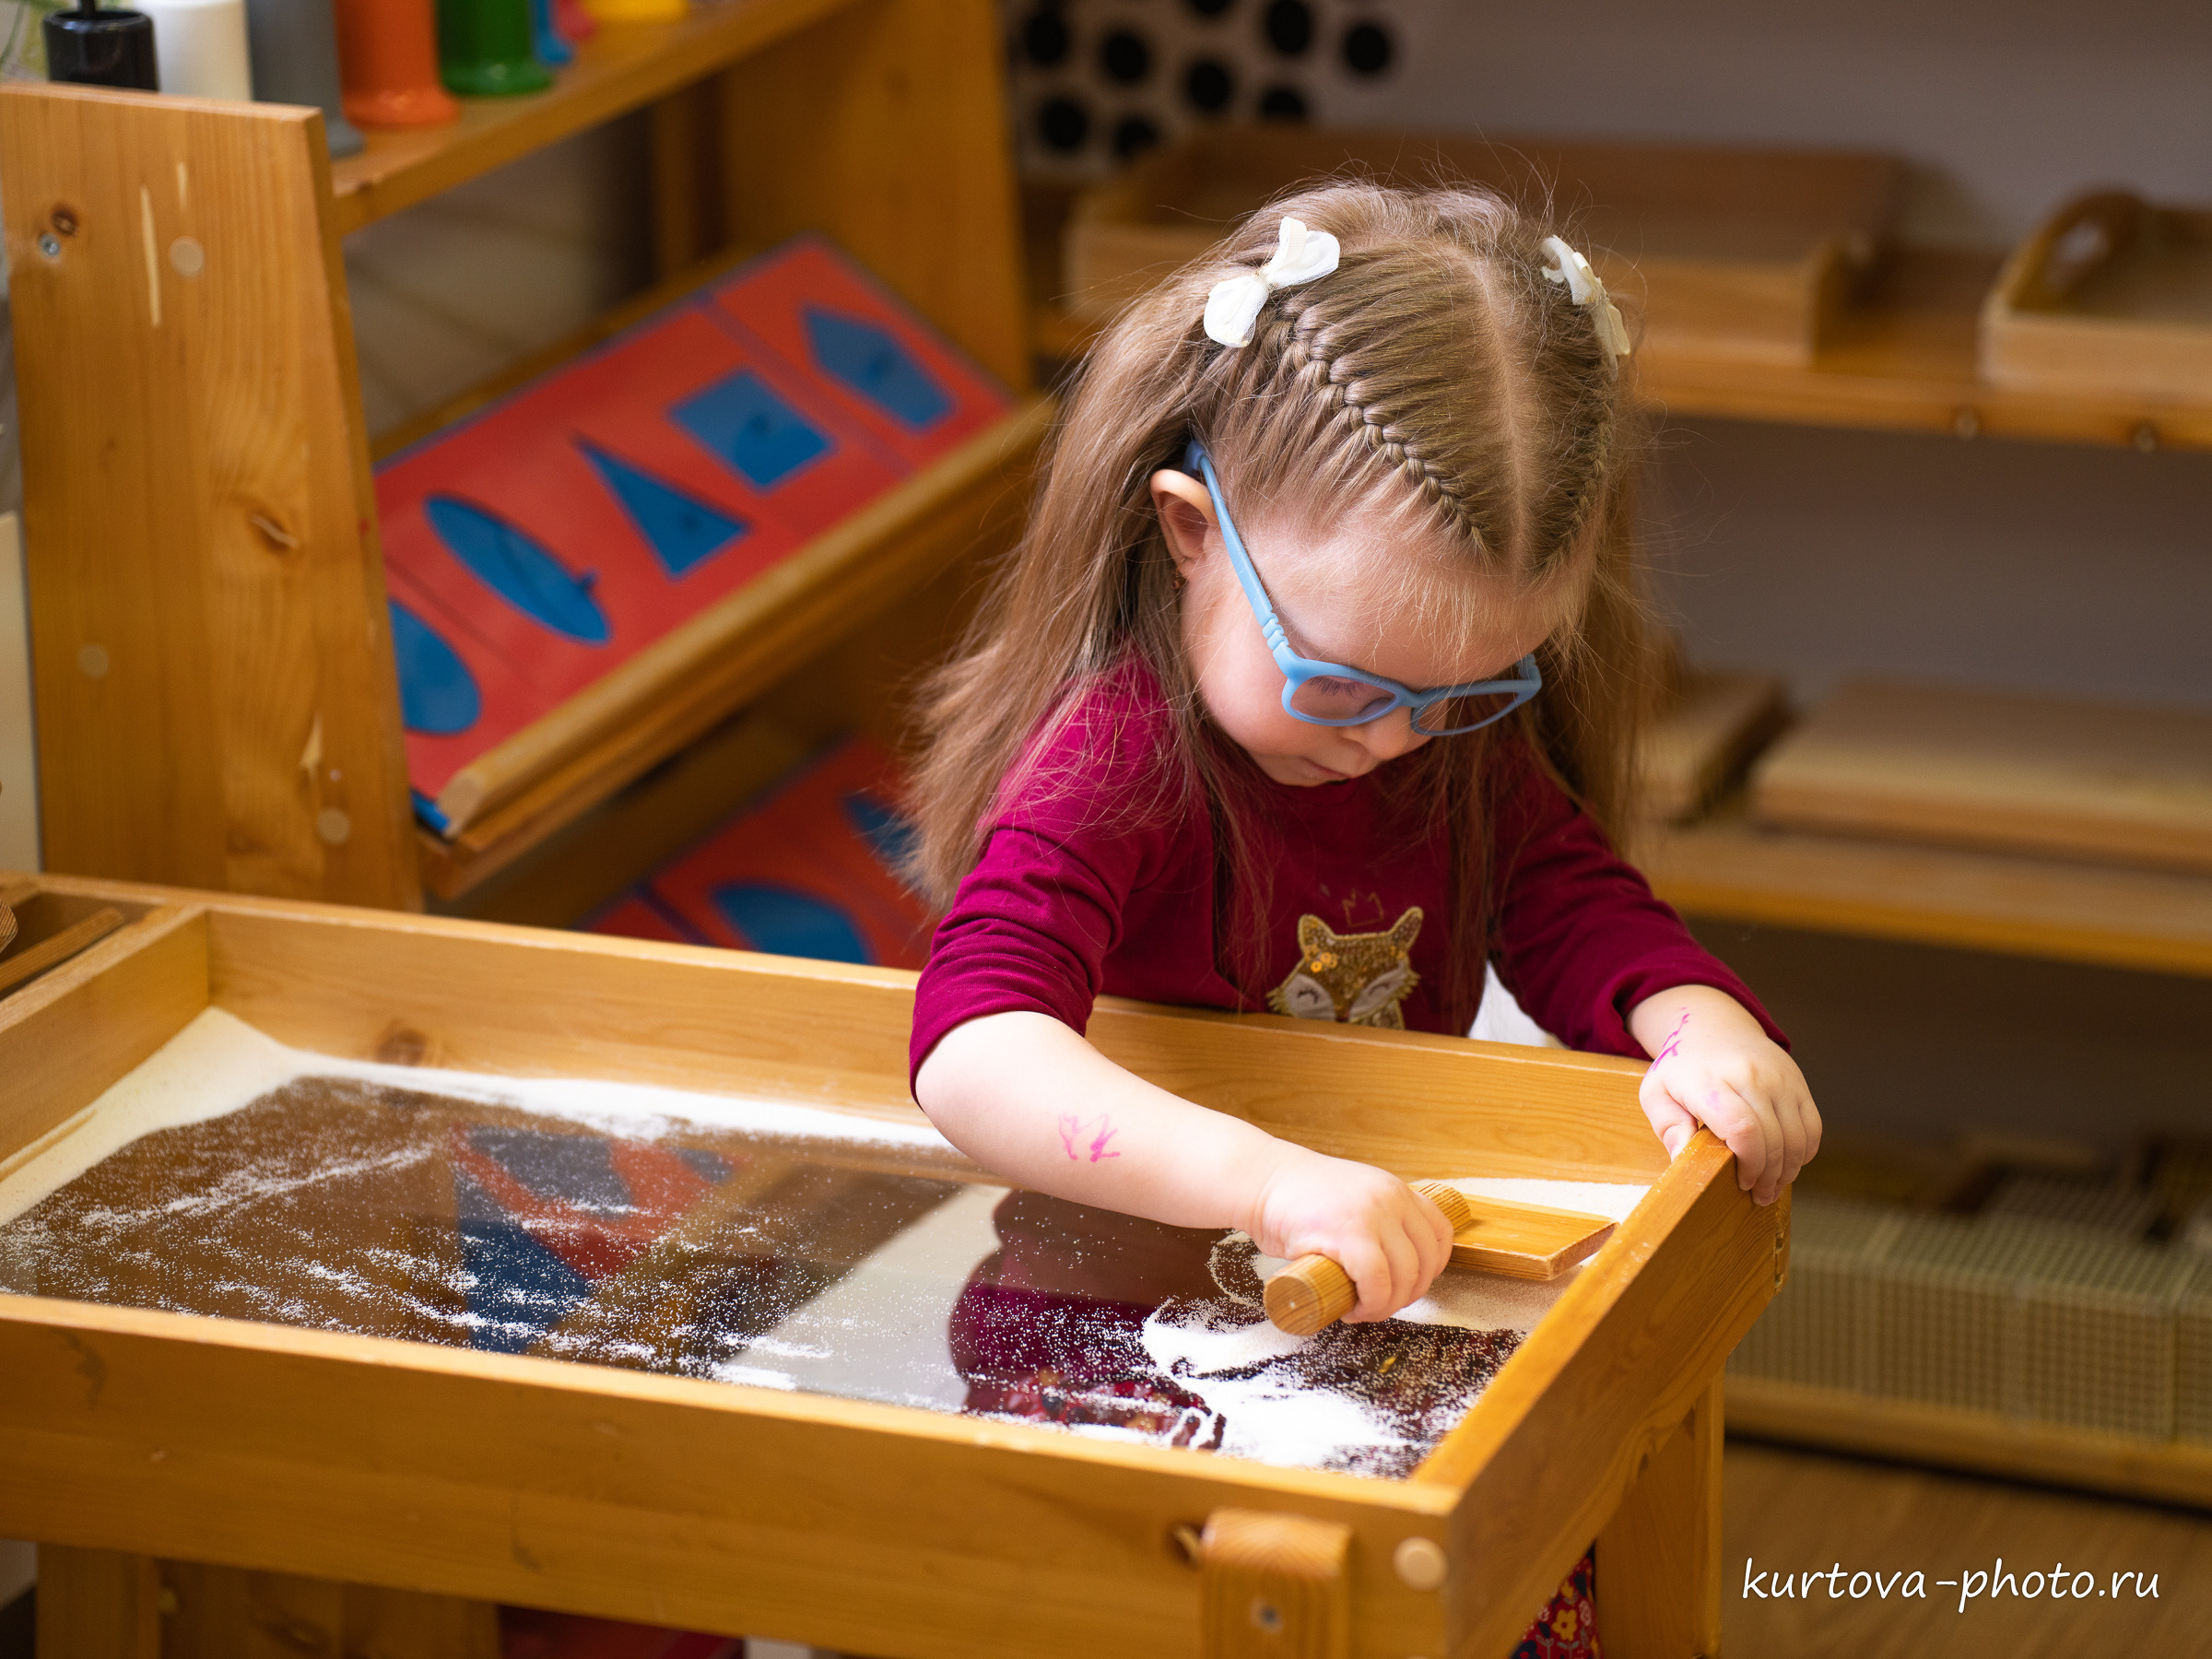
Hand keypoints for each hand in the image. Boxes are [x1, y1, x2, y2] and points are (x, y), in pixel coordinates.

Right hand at [1238, 1145, 1457, 1321]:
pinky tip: (1352, 1309)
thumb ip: (1377, 1218)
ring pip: (1404, 1275)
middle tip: (1378, 1304)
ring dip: (1387, 1304)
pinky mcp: (1348, 1234)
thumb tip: (1395, 1264)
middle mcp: (1391, 1198)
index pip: (1440, 1233)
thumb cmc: (1297, 1199)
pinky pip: (1377, 1280)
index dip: (1432, 1268)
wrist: (1260, 1181)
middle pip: (1425, 1261)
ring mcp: (1372, 1215)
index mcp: (1396, 1190)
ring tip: (1362, 1309)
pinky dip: (1370, 1303)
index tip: (1409, 1284)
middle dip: (1407, 1294)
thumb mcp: (1354, 1198)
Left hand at [1629, 984, 1819, 1205]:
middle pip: (1773, 1138)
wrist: (1713, 1028)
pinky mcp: (1797, 1081)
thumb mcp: (1657, 1093)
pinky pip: (1812, 1125)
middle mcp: (1750, 1076)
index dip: (1747, 1163)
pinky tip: (1788, 1164)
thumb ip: (1669, 1127)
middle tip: (1758, 1195)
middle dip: (1768, 1175)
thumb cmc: (1681, 1069)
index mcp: (1711, 1081)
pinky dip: (1804, 1151)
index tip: (1739, 1182)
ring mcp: (1779, 1077)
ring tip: (1773, 1186)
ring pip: (1798, 1136)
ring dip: (1789, 1169)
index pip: (1742, 1128)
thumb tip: (1683, 1162)